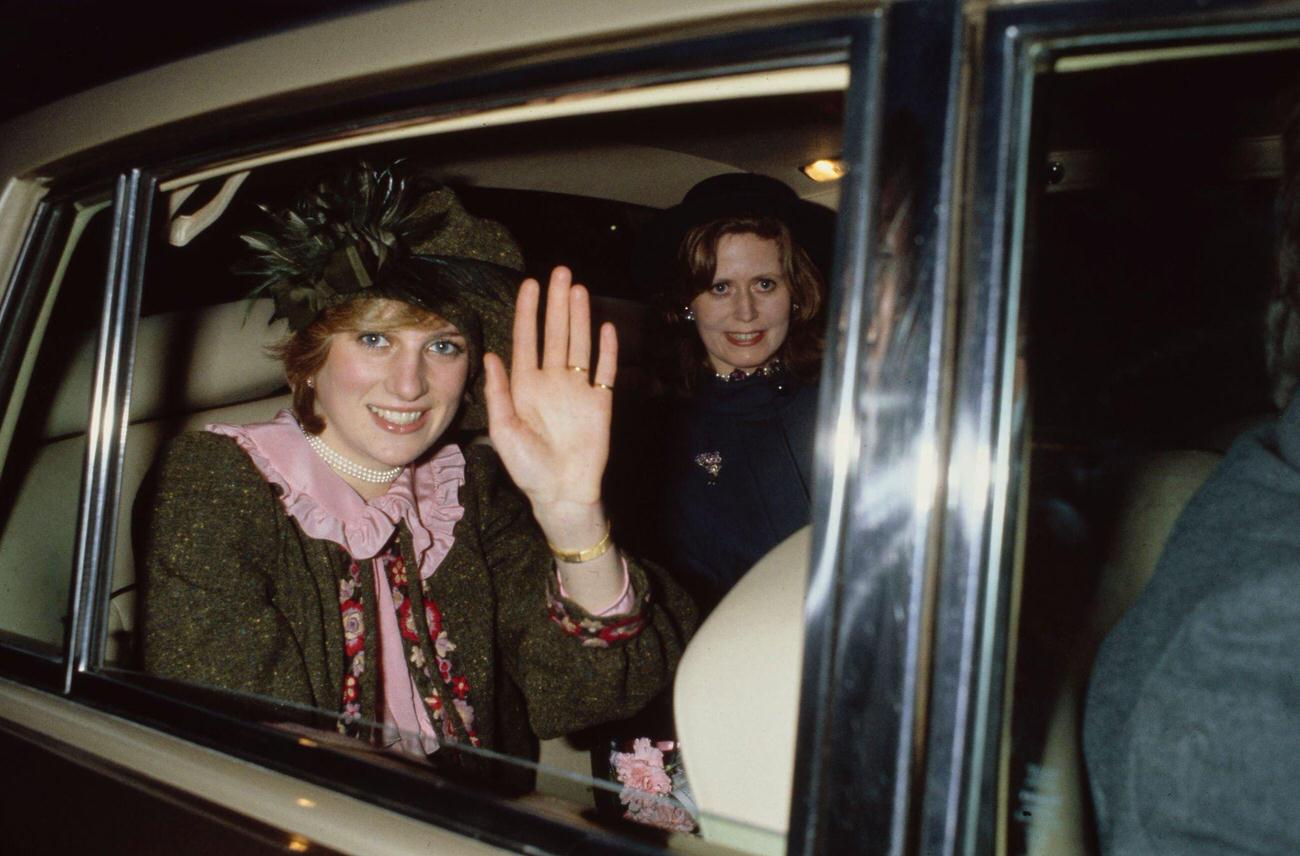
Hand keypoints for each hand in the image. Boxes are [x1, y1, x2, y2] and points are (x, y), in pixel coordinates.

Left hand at [483, 267, 617, 527]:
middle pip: (556, 334)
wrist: (561, 492)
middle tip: (560, 272)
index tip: (529, 284)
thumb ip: (499, 392)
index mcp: (526, 385)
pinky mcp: (600, 403)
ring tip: (578, 289)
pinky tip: (605, 327)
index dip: (528, 312)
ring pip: (580, 344)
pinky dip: (607, 350)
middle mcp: (552, 381)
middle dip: (556, 303)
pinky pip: (605, 371)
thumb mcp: (503, 430)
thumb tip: (491, 355)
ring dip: (580, 317)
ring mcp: (578, 390)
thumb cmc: (527, 467)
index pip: (526, 339)